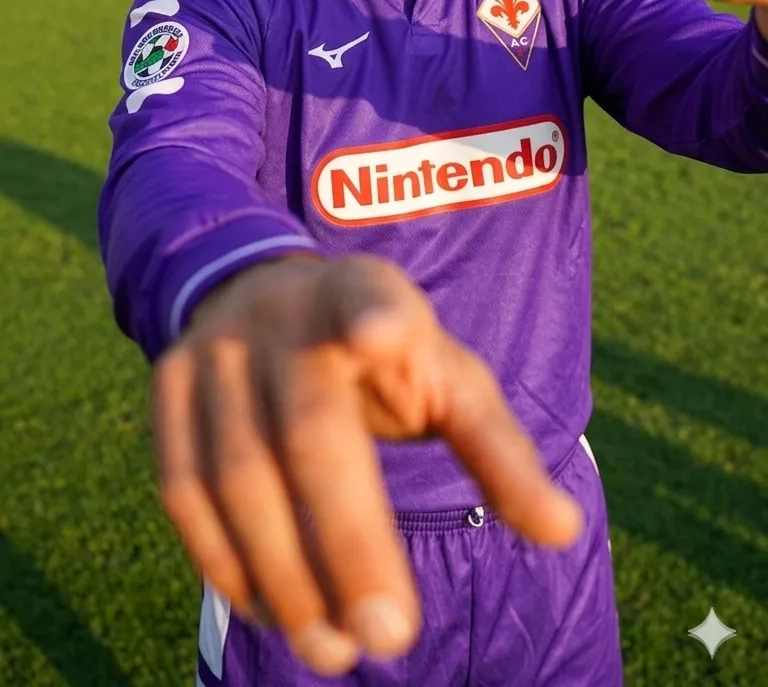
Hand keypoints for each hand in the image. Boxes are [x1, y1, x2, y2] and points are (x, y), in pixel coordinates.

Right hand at [152, 252, 581, 676]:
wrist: (265, 290)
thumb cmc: (381, 349)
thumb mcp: (445, 375)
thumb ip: (497, 449)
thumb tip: (565, 532)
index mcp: (365, 294)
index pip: (369, 300)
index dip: (374, 317)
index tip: (382, 332)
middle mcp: (282, 313)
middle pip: (307, 435)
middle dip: (346, 545)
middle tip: (387, 640)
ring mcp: (213, 348)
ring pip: (235, 477)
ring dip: (284, 578)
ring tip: (333, 651)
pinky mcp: (166, 384)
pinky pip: (182, 489)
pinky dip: (223, 562)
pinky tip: (270, 611)